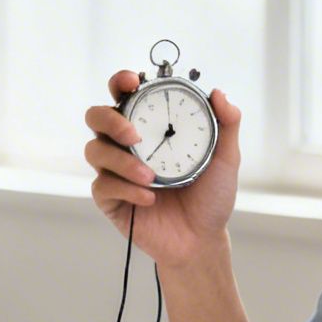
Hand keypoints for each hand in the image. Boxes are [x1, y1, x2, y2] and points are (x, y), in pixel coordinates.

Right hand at [83, 71, 242, 269]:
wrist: (202, 240)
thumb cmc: (210, 197)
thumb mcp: (225, 159)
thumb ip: (227, 124)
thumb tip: (219, 93)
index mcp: (149, 128)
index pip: (125, 95)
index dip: (120, 82)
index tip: (132, 81)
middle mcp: (126, 145)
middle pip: (96, 117)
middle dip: (110, 119)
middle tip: (134, 135)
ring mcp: (114, 171)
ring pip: (95, 151)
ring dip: (122, 162)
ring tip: (151, 176)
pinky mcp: (110, 199)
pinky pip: (103, 185)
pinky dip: (127, 190)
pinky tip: (150, 198)